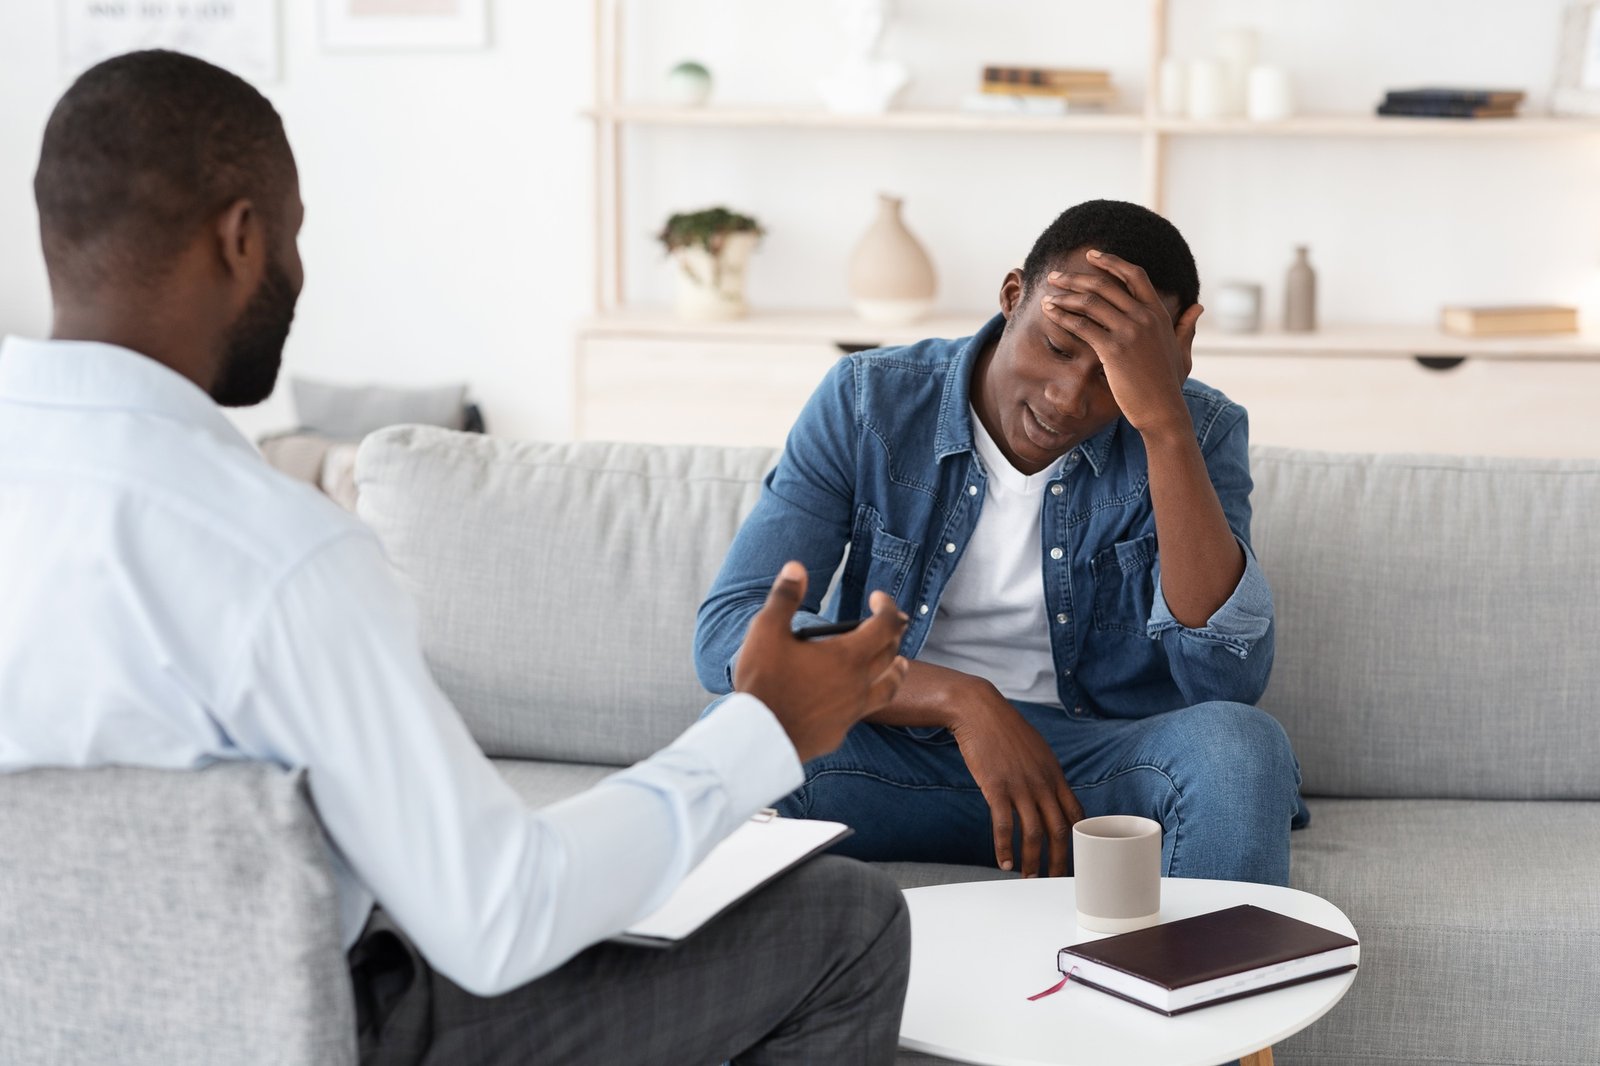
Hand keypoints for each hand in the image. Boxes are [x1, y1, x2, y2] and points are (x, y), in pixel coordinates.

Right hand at [734, 561, 909, 762]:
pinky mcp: (841, 730)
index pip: (884, 625)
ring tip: (899, 663)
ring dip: (897, 669)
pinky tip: (860, 697)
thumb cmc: (764, 682)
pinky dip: (871, 696)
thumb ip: (785, 597)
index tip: (878, 597)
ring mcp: (853, 709)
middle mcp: (859, 683)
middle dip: (893, 633)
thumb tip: (796, 568)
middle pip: (891, 654)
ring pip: (889, 686)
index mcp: (847, 655)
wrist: (759, 737)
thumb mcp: (767, 631)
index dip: (887, 607)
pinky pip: (866, 710)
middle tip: (890, 623)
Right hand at [948, 678, 1085, 877]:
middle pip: (1059, 831)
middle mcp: (1042, 783)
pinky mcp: (996, 788)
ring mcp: (1020, 786)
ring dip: (1032, 861)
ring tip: (1028, 877)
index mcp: (1055, 775)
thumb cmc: (1005, 730)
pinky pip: (1004, 826)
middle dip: (1059, 861)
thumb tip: (1050, 795)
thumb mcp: (1037, 750)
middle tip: (1054, 880)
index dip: (1078, 840)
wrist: (980, 711)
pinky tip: (1004, 861)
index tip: (1074, 857)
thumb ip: (1046, 775)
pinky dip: (1005, 848)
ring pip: (1033, 833)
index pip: (1076, 814)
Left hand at [1042, 249, 1202, 436]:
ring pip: (1090, 302)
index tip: (1091, 255)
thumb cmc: (1170, 385)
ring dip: (1065, 296)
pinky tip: (1050, 313)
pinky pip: (1083, 326)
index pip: (1135, 275)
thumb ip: (1186, 327)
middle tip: (1055, 276)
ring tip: (1047, 296)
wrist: (1163, 411)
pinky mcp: (1113, 350)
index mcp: (1159, 313)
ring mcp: (1129, 332)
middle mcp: (1144, 317)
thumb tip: (1197, 307)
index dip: (1111, 261)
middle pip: (1105, 285)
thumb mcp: (1183, 351)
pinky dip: (1064, 317)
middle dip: (1076, 277)